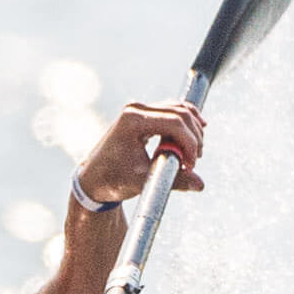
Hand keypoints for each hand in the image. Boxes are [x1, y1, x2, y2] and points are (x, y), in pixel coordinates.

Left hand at [74, 101, 205, 203]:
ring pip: (177, 109)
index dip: (190, 143)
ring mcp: (138, 109)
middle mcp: (135, 109)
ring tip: (193, 154)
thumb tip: (200, 184)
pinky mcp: (142, 114)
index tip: (191, 164)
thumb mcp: (144, 181)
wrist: (93, 179)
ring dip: (192, 129)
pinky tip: (195, 133)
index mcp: (132, 121)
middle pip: (179, 113)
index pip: (174, 123)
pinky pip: (170, 111)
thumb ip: (174, 181)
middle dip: (193, 136)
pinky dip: (184, 123)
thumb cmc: (112, 180)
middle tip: (194, 160)